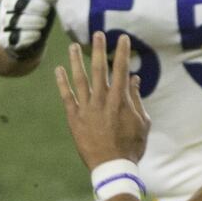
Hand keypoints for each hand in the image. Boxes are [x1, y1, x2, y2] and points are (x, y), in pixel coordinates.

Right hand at [0, 0, 58, 59]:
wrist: (32, 42)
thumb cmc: (39, 15)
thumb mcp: (46, 0)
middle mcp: (1, 5)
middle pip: (18, 3)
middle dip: (37, 7)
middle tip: (46, 11)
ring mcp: (0, 22)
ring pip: (15, 20)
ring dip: (34, 21)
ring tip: (42, 22)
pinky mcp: (4, 39)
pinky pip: (16, 37)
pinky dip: (30, 36)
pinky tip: (37, 34)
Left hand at [55, 32, 150, 169]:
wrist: (112, 165)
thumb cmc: (131, 145)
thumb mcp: (142, 122)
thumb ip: (136, 99)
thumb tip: (134, 80)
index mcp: (120, 100)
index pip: (121, 71)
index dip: (122, 53)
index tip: (122, 39)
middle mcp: (102, 100)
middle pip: (99, 70)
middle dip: (99, 50)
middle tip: (98, 34)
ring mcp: (86, 108)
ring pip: (80, 79)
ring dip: (77, 61)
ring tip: (73, 46)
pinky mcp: (74, 117)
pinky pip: (67, 97)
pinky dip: (62, 83)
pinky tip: (59, 70)